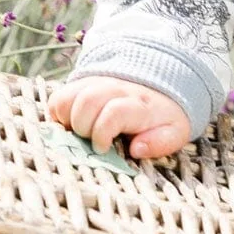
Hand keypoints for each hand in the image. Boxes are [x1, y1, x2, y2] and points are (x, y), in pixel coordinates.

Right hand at [46, 76, 191, 159]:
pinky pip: (59, 96)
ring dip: (69, 121)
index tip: (103, 149)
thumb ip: (160, 143)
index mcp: (139, 104)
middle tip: (91, 141)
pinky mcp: (83, 84)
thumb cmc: (164, 117)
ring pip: (69, 97)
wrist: (160, 87)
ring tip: (80, 133)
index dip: (102, 133)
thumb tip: (136, 149)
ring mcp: (97, 83)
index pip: (113, 112)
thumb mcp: (174, 133)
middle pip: (87, 101)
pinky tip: (72, 125)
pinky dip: (59, 114)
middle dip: (83, 128)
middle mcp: (116, 88)